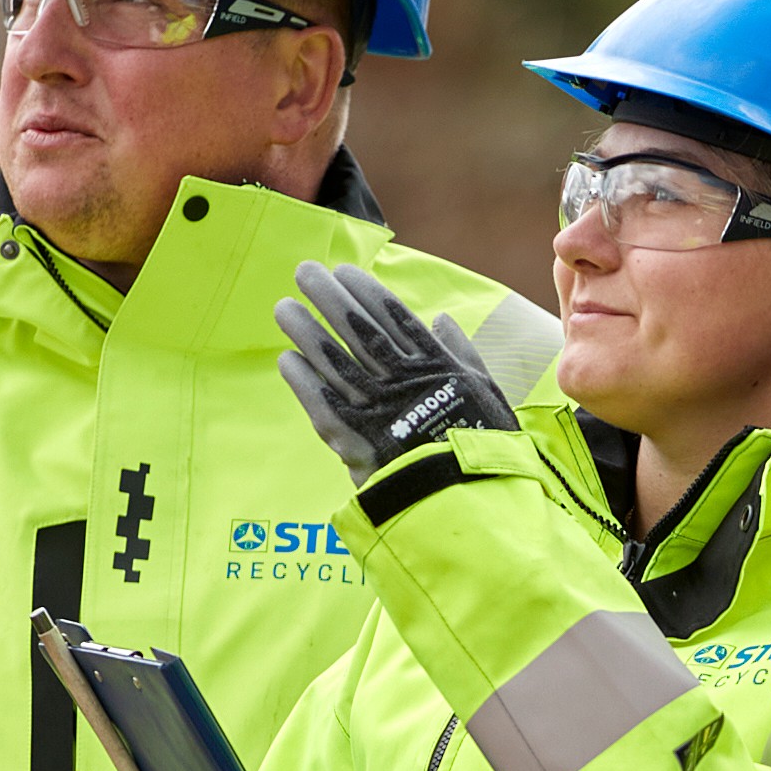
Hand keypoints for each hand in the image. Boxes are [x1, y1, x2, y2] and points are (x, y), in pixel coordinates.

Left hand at [274, 260, 516, 476]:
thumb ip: (462, 352)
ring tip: (284, 309)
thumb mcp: (486, 391)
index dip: (366, 291)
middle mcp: (400, 379)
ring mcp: (375, 407)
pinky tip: (286, 360)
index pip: (393, 316)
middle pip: (357, 329)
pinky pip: (321, 402)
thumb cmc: (483, 445)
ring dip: (306, 332)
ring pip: (333, 360)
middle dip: (328, 297)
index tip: (344, 271)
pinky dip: (303, 380)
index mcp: (433, 364)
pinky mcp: (354, 439)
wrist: (470, 499)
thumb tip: (441, 319)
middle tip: (305, 273)